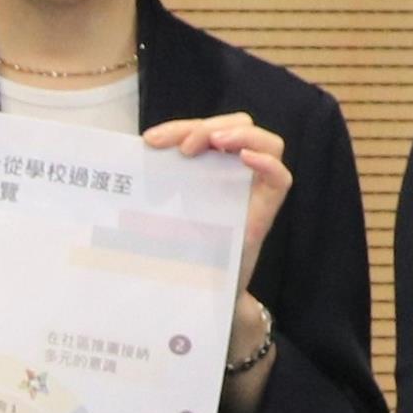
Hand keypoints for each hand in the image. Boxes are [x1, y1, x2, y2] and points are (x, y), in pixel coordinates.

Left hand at [141, 109, 291, 285]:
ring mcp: (256, 188)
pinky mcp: (267, 210)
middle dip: (208, 127)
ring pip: (269, 143)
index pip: (206, 129)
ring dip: (242, 134)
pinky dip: (267, 163)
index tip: (151, 141)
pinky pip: (281, 178)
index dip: (179, 127)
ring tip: (215, 142)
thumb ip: (159, 179)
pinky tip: (246, 159)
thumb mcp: (166, 204)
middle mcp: (238, 170)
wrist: (199, 287)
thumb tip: (131, 155)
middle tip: (183, 148)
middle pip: (239, 125)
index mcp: (213, 162)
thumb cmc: (181, 243)